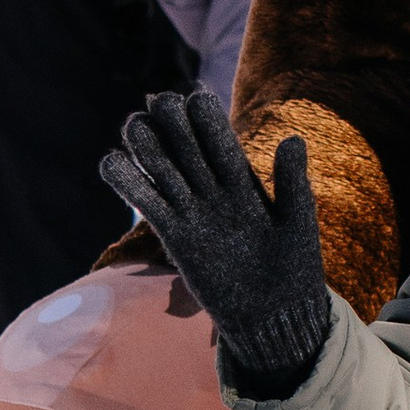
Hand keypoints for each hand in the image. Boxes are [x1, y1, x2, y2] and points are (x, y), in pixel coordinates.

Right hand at [99, 87, 332, 394]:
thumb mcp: (297, 223)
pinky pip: (149, 206)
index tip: (194, 94)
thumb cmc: (295, 269)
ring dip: (149, 149)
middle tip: (159, 101)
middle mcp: (215, 193)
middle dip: (173, 126)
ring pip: (165, 173)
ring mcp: (193, 214)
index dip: (207, 119)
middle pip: (188, 151)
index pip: (221, 143)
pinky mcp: (175, 238)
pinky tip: (111, 162)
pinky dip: (130, 185)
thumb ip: (291, 183)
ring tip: (134, 124)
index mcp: (246, 184)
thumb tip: (293, 138)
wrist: (275, 315)